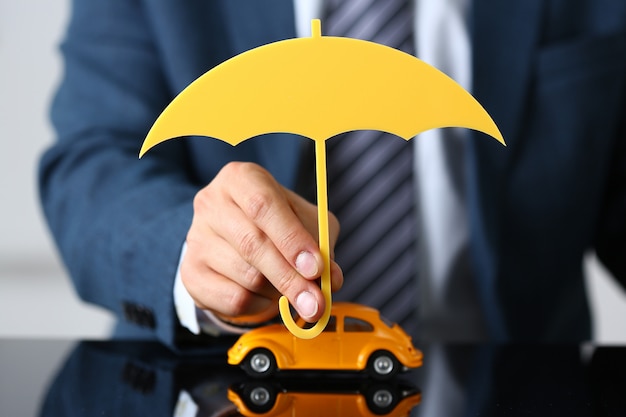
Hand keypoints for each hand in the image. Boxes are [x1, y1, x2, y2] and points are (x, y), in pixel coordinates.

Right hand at [181, 161, 341, 323]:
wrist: (233, 238)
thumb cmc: (276, 223)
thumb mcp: (305, 221)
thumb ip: (321, 244)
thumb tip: (330, 279)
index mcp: (242, 178)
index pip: (264, 205)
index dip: (292, 239)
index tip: (316, 268)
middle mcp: (212, 202)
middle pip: (252, 244)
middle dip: (290, 278)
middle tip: (316, 304)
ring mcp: (196, 237)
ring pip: (245, 275)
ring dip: (276, 290)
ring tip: (287, 286)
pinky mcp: (190, 271)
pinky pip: (232, 298)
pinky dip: (258, 304)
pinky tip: (263, 293)